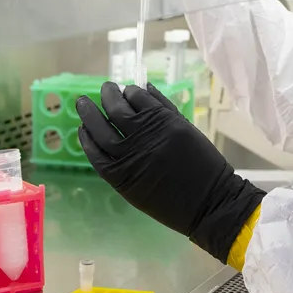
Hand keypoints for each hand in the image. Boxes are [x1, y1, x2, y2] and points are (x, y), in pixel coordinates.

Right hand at [75, 81, 261, 262]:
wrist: (210, 202)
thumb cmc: (173, 204)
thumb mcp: (137, 192)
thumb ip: (121, 168)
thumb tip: (110, 142)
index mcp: (119, 174)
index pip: (93, 147)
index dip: (86, 134)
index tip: (82, 124)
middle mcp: (130, 151)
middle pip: (102, 124)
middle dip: (91, 109)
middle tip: (85, 99)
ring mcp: (151, 134)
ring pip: (123, 107)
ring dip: (113, 95)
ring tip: (111, 88)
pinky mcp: (171, 122)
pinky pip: (148, 100)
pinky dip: (138, 92)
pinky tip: (135, 90)